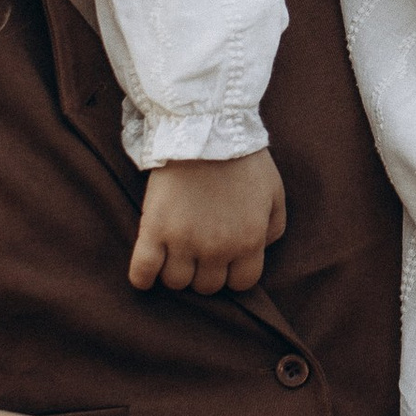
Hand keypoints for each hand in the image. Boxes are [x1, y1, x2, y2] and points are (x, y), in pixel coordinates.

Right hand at [131, 151, 286, 294]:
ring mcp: (184, 241)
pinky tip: (146, 272)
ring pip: (176, 282)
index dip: (233, 274)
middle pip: (208, 286)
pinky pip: (142, 272)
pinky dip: (142, 278)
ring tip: (174, 254)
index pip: (242, 284)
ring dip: (176, 272)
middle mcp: (218, 248)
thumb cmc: (243, 159)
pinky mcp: (154, 230)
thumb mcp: (274, 193)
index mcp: (249, 241)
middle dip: (204, 272)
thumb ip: (273, 228)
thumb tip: (261, 249)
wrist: (205, 129)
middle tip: (198, 251)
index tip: (224, 261)